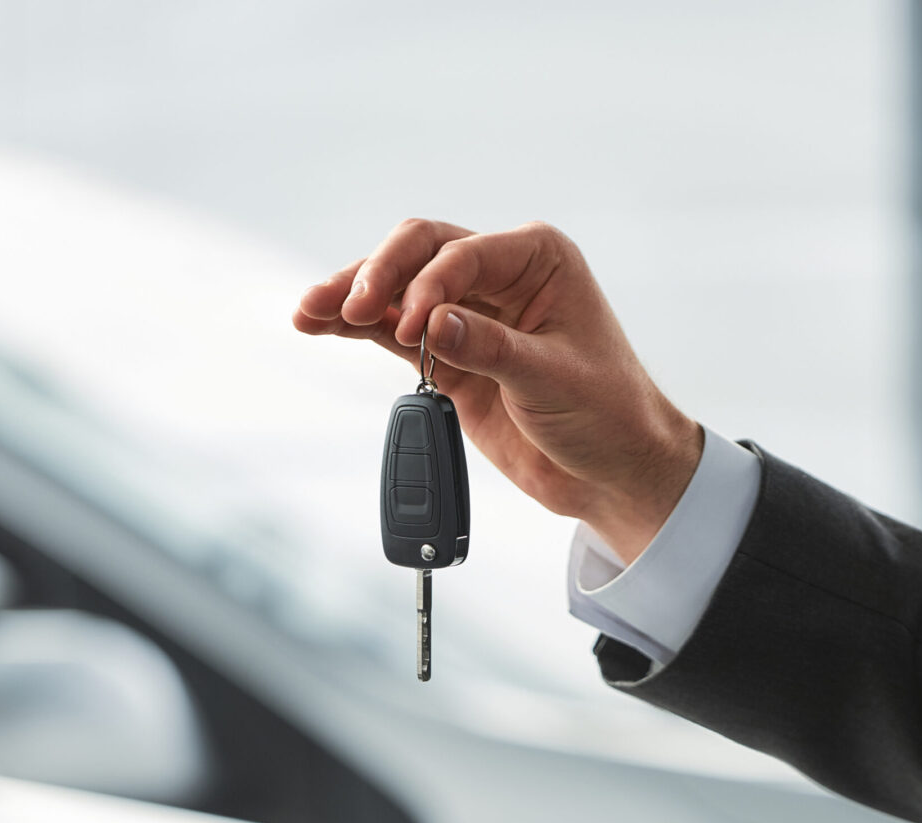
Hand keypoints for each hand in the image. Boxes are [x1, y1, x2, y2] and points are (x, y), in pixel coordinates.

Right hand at [293, 219, 701, 564]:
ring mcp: (470, 314)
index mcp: (537, 259)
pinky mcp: (449, 356)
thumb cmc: (606, 414)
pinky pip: (394, 332)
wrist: (612, 471)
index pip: (463, 253)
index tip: (413, 331)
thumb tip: (432, 323)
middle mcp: (500, 275)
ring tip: (309, 311)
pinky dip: (359, 329)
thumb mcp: (552, 381)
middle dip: (379, 274)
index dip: (428, 285)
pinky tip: (321, 324)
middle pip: (420, 251)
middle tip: (348, 307)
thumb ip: (491, 349)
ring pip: (399, 289)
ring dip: (354, 296)